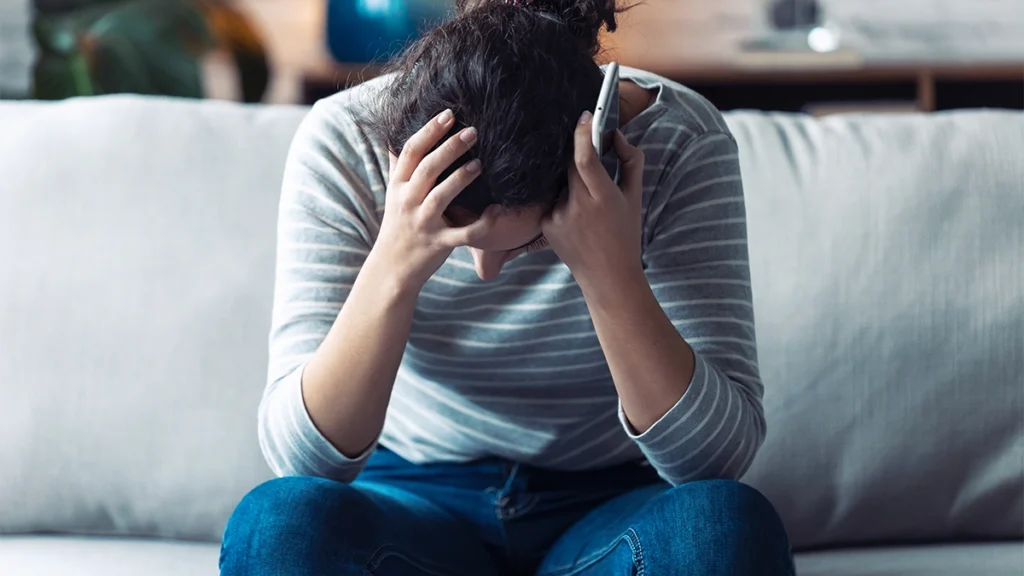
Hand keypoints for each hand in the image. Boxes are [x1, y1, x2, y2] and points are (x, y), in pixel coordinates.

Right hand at [375, 109, 496, 287]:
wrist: (392, 268)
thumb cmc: (399, 226)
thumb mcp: (394, 194)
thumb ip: (399, 167)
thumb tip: (397, 134)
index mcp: (398, 186)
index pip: (410, 152)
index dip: (428, 130)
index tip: (449, 114)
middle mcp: (407, 202)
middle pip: (427, 169)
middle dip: (449, 148)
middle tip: (472, 131)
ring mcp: (423, 223)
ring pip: (441, 197)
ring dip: (460, 178)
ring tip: (479, 163)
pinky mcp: (439, 243)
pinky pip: (463, 234)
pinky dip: (482, 224)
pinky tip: (497, 211)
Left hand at [541, 111, 645, 288]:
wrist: (608, 276)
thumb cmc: (625, 234)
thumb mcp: (635, 198)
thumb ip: (630, 161)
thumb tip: (616, 135)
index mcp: (603, 198)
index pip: (585, 157)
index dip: (583, 132)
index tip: (586, 116)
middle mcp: (577, 206)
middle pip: (570, 164)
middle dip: (579, 153)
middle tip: (588, 148)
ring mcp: (558, 217)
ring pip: (562, 181)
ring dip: (572, 181)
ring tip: (588, 201)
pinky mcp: (546, 225)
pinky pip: (553, 199)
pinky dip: (564, 199)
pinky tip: (577, 217)